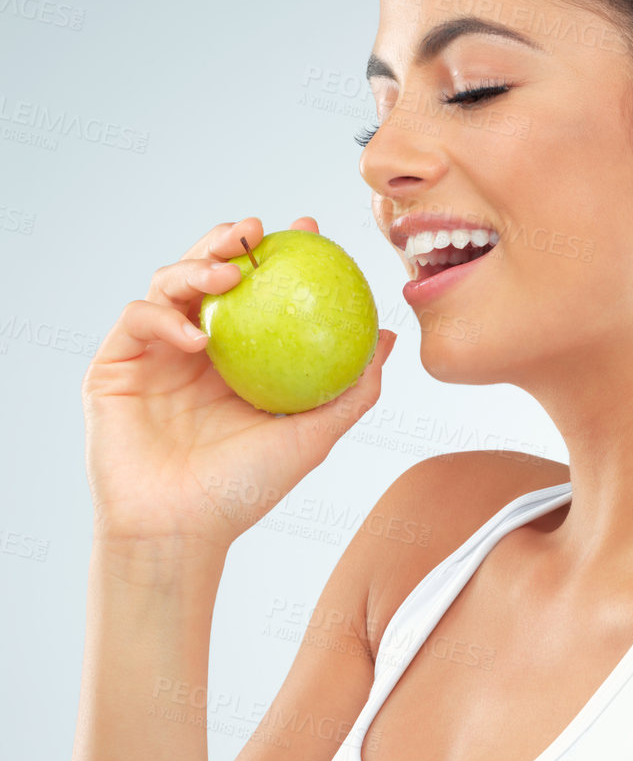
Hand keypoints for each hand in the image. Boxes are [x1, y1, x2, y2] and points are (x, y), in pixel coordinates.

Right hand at [82, 216, 396, 549]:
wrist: (179, 530)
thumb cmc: (245, 490)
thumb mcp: (312, 436)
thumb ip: (352, 390)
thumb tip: (388, 339)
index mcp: (241, 355)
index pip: (261, 289)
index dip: (282, 252)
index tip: (310, 231)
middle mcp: (197, 346)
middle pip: (209, 271)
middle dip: (230, 239)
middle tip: (256, 231)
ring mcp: (154, 352)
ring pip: (169, 282)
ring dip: (197, 266)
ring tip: (231, 273)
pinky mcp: (115, 364)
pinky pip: (138, 319)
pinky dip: (165, 317)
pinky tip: (199, 337)